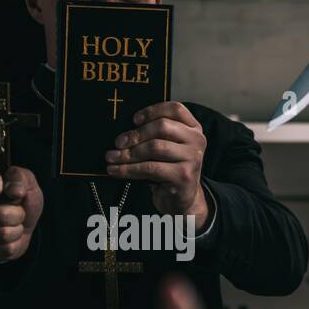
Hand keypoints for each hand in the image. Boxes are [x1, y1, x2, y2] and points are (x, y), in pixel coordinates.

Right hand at [0, 166, 43, 264]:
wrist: (22, 223)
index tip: (13, 194)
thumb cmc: (21, 200)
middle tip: (18, 213)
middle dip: (18, 216)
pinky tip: (8, 238)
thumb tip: (13, 190)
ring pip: (1, 235)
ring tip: (13, 225)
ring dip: (16, 232)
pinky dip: (13, 246)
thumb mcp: (27, 183)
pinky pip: (2, 250)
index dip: (7, 191)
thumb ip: (20, 179)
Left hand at [105, 101, 209, 228]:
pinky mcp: (183, 176)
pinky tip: (116, 171)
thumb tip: (124, 133)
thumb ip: (155, 135)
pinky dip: (129, 169)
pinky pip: (150, 168)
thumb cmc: (170, 170)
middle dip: (135, 134)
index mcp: (193, 128)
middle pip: (162, 127)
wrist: (183, 200)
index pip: (175, 109)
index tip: (134, 119)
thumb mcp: (168, 148)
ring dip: (128, 154)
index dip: (152, 111)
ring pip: (154, 147)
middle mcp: (196, 140)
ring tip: (112, 158)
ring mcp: (192, 158)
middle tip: (118, 143)